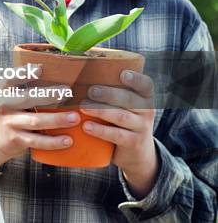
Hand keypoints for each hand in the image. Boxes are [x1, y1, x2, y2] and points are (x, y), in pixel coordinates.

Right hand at [0, 71, 78, 167]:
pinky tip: (67, 140)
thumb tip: (55, 79)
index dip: (24, 73)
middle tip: (67, 92)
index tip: (40, 69)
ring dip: (56, 119)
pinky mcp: (15, 140)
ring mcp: (9, 123)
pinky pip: (37, 140)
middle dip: (48, 95)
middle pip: (26, 98)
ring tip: (74, 118)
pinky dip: (53, 141)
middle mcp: (4, 106)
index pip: (10, 79)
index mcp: (4, 93)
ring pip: (34, 121)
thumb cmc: (9, 115)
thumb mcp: (9, 100)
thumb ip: (26, 90)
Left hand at [80, 70, 157, 197]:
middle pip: (130, 100)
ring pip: (122, 116)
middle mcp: (146, 111)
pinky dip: (101, 130)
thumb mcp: (122, 106)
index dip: (136, 79)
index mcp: (144, 98)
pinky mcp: (133, 143)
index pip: (145, 85)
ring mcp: (141, 128)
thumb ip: (111, 93)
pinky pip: (117, 135)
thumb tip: (80, 74)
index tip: (122, 74)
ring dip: (101, 111)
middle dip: (109, 94)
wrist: (136, 153)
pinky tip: (86, 127)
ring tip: (83, 108)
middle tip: (91, 91)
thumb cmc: (121, 121)